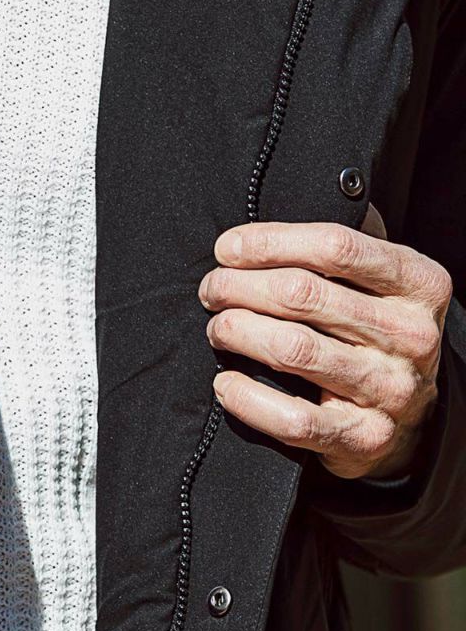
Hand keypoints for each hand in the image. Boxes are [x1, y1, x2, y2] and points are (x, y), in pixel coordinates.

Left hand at [198, 205, 452, 480]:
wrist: (410, 420)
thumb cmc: (375, 333)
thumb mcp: (383, 282)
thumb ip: (349, 243)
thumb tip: (296, 192)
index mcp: (419, 283)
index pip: (334, 246)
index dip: (268, 242)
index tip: (226, 248)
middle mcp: (411, 335)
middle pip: (301, 295)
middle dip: (239, 286)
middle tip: (211, 288)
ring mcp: (390, 390)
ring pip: (292, 349)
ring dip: (236, 332)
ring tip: (216, 327)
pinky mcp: (362, 438)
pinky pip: (291, 417)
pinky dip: (246, 397)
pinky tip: (224, 383)